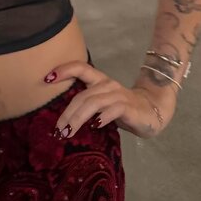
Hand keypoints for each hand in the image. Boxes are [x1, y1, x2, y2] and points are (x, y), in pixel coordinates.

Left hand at [45, 60, 177, 139]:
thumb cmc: (122, 109)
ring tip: (68, 132)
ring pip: (94, 102)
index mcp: (100, 81)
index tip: (46, 78)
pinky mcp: (129, 107)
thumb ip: (86, 105)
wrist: (153, 111)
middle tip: (57, 130)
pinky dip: (103, 117)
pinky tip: (95, 125)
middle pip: (83, 94)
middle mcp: (108, 85)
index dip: (65, 69)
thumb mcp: (102, 105)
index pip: (81, 68)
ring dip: (78, 117)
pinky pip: (114, 109)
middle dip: (67, 112)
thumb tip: (61, 118)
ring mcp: (119, 95)